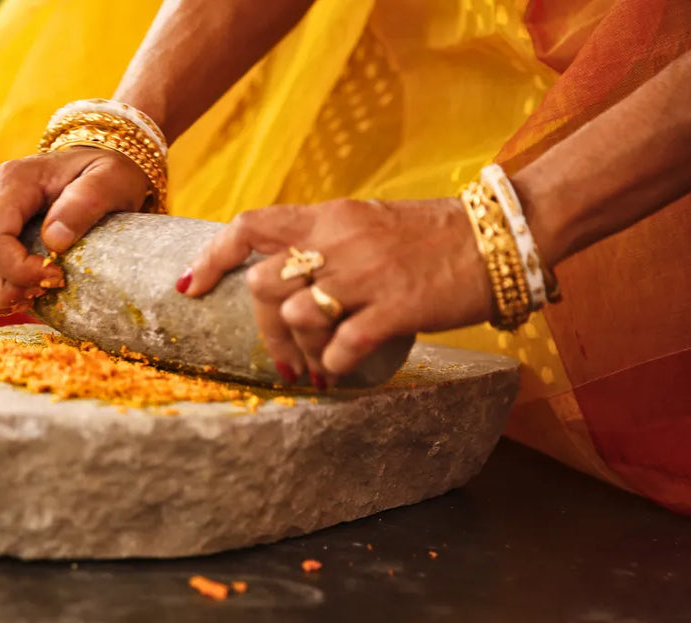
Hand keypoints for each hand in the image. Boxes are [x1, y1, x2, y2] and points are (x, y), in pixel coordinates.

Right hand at [0, 147, 149, 317]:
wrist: (97, 169)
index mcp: (13, 180)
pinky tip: (16, 296)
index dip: (17, 271)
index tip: (57, 278)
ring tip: (30, 298)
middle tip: (45, 292)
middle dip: (4, 289)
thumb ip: (86, 203)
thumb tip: (54, 241)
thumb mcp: (111, 179)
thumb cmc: (107, 174)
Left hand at [179, 198, 492, 385]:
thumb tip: (282, 274)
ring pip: (297, 316)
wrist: (498, 235)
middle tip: (282, 358)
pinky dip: (334, 364)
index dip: (212, 257)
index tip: (192, 287)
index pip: (249, 226)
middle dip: (263, 328)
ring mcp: (366, 274)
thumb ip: (324, 241)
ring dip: (300, 348)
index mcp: (327, 216)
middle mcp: (338, 241)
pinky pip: (343, 344)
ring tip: (318, 364)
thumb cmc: (432, 234)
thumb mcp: (366, 222)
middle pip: (263, 285)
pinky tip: (343, 369)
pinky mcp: (397, 307)